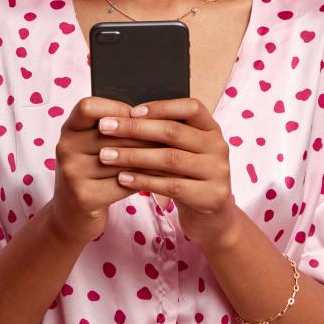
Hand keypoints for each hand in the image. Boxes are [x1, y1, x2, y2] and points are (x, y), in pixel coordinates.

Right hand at [48, 96, 168, 246]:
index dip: (117, 109)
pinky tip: (160, 178)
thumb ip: (113, 128)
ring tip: (171, 156)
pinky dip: (145, 179)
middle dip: (145, 135)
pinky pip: (124, 182)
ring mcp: (72, 173)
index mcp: (69, 129)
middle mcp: (65, 148)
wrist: (70, 214)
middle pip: (113, 134)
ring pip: (123, 159)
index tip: (137, 117)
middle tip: (171, 137)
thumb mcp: (91, 145)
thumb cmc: (90, 172)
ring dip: (151, 158)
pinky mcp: (84, 197)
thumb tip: (154, 115)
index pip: (89, 107)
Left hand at [96, 97, 236, 245]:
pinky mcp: (210, 196)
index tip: (130, 110)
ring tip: (106, 155)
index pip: (191, 107)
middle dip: (135, 129)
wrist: (211, 216)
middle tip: (105, 128)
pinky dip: (143, 181)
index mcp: (211, 129)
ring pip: (170, 159)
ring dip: (133, 156)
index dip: (161, 107)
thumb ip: (164, 135)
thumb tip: (123, 116)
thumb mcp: (182, 151)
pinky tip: (122, 178)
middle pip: (173, 132)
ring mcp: (217, 172)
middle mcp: (218, 147)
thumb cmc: (187, 176)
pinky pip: (171, 186)